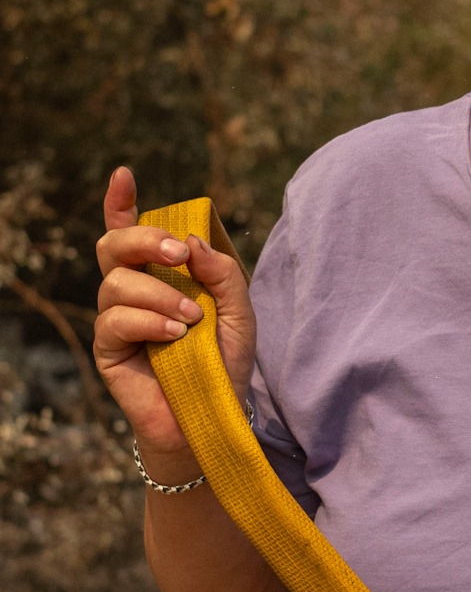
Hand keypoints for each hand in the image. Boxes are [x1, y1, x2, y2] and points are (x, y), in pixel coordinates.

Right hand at [94, 167, 255, 475]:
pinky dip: (147, 321)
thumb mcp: (239, 314)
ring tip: (190, 320)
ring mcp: (117, 318)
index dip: (121, 201)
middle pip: (114, 244)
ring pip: (116, 282)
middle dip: (143, 238)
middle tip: (177, 252)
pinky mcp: (108, 349)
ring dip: (157, 294)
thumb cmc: (223, 363)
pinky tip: (174, 335)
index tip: (124, 174)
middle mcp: (131, 289)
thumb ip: (224, 275)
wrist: (213, 416)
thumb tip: (194, 244)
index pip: (130, 230)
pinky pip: (114, 320)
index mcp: (159, 274)